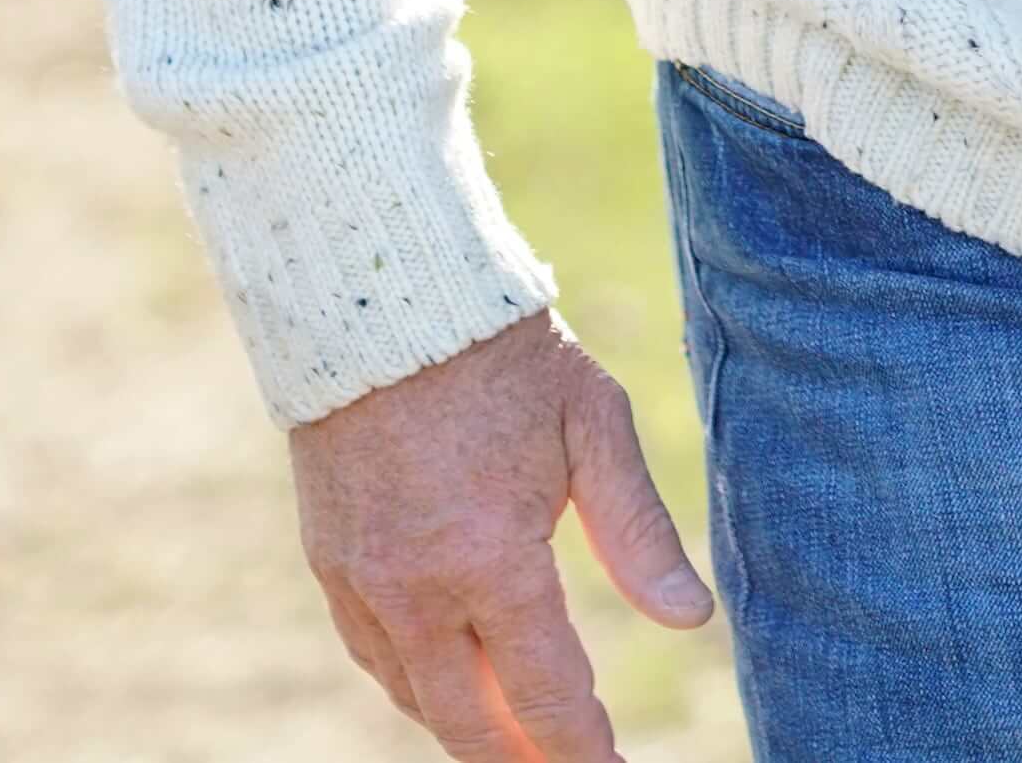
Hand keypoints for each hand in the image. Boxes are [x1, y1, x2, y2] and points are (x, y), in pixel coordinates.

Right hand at [286, 310, 713, 762]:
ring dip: (471, 732)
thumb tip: (691, 619)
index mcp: (491, 561)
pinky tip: (456, 691)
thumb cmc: (506, 359)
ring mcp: (362, 585)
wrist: (383, 303)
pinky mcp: (330, 567)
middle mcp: (416, 590)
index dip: (584, 750)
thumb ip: (638, 532)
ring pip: (417, 700)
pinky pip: (376, 659)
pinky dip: (420, 688)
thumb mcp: (594, 427)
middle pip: (472, 725)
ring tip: (524, 747)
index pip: (548, 694)